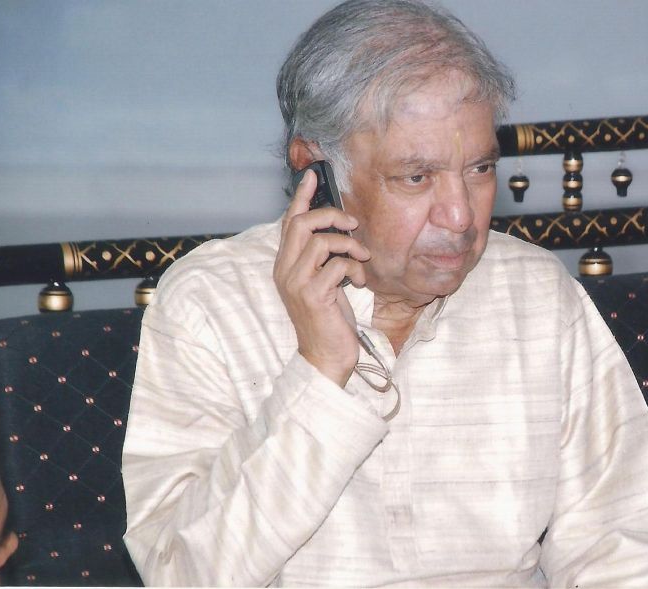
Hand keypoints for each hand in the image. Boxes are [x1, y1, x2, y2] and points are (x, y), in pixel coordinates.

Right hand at [273, 170, 370, 386]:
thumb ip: (325, 258)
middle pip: (301, 224)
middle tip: (353, 223)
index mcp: (285, 265)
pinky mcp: (314, 295)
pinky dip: (355, 269)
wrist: (326, 357)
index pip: (288, 222)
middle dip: (331, 215)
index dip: (301, 197)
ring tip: (362, 260)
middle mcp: (285, 271)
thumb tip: (341, 230)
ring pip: (321, 241)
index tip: (313, 175)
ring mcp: (297, 283)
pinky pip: (338, 265)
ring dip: (349, 246)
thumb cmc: (329, 319)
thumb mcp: (325, 282)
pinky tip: (360, 283)